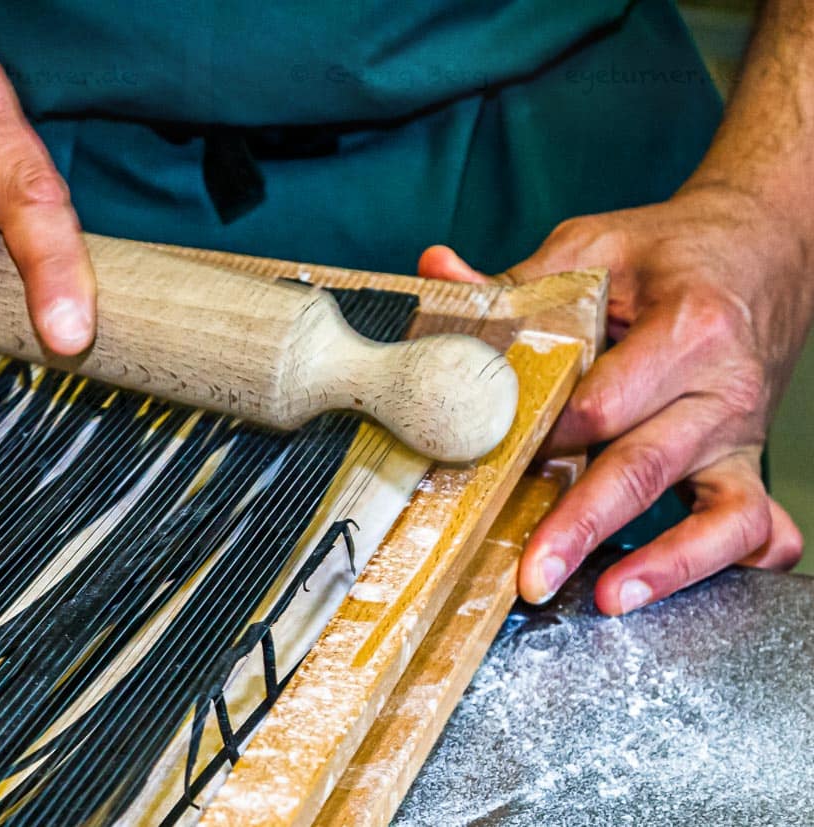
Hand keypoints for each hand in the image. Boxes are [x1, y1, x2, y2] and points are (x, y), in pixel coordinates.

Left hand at [418, 183, 810, 613]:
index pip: (603, 402)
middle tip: (532, 573)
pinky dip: (730, 561)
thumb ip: (518, 278)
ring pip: (715, 513)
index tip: (494, 461)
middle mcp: (722, 390)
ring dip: (664, 565)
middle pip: (644, 466)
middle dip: (582, 524)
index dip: (545, 435)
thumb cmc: (671, 253)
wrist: (766, 247)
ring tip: (607, 598)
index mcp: (686, 328)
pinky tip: (682, 588)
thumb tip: (436, 269)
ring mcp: (740, 436)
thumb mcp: (595, 250)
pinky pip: (755, 524)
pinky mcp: (749, 462)